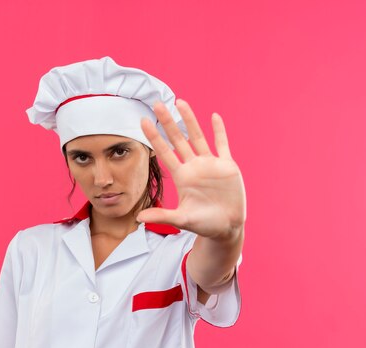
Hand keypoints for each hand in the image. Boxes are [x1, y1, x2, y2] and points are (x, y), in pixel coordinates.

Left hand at [137, 99, 245, 240]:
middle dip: (167, 122)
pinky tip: (214, 116)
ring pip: (198, 137)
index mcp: (181, 177)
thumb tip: (138, 218)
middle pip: (178, 139)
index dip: (154, 137)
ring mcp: (210, 165)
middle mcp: (194, 167)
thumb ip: (162, 216)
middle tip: (157, 104)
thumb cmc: (204, 224)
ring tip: (180, 102)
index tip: (142, 122)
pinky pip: (222, 144)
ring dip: (189, 120)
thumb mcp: (182, 220)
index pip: (164, 152)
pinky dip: (219, 131)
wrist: (227, 227)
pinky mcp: (227, 166)